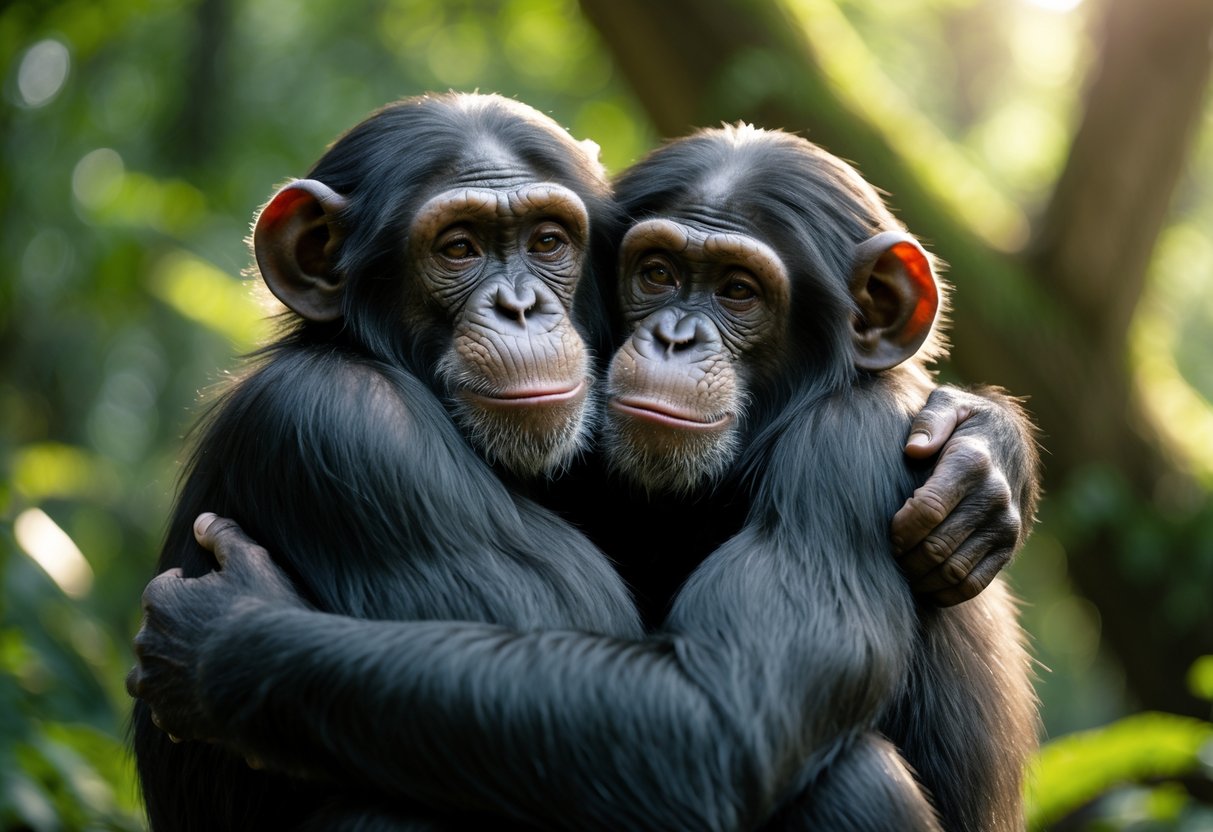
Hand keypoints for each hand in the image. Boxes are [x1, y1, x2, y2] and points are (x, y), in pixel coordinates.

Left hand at [127, 513, 304, 741]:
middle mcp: (147, 642)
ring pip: (150, 676)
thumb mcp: (251, 561)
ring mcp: (156, 685)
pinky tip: (206, 704)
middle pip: (155, 633)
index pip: (165, 588)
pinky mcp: (171, 719)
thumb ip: (224, 536)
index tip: (211, 594)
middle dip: (178, 630)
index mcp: (161, 600)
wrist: (272, 674)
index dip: (189, 588)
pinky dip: (181, 707)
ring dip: (168, 672)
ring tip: (201, 671)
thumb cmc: (262, 611)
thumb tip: (201, 520)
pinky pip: (167, 713)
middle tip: (215, 632)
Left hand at [892, 385, 1040, 605]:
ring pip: (953, 572)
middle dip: (903, 556)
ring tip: (900, 566)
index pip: (928, 509)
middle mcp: (994, 497)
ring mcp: (1004, 526)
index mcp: (972, 462)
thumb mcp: (948, 403)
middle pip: (937, 546)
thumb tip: (913, 450)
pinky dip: (943, 593)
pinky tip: (922, 582)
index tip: (887, 528)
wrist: (1011, 443)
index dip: (899, 527)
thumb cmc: (964, 423)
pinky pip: (973, 584)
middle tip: (887, 551)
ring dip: (919, 577)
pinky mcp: (1008, 547)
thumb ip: (929, 420)